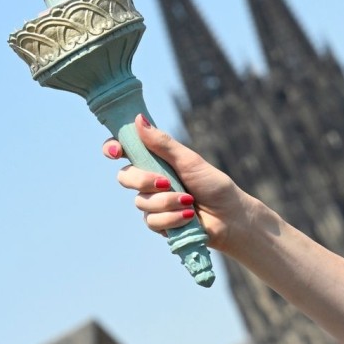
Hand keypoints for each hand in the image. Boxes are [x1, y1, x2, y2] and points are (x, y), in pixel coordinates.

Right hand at [106, 115, 256, 252]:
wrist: (231, 217)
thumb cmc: (213, 185)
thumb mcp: (189, 161)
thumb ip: (163, 143)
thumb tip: (138, 119)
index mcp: (156, 161)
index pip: (124, 151)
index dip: (112, 148)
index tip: (115, 151)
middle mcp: (150, 181)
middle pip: (125, 177)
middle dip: (143, 180)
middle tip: (165, 182)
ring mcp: (153, 203)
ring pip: (140, 202)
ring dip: (166, 202)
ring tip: (189, 202)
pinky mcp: (159, 224)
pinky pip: (152, 221)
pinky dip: (172, 218)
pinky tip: (189, 216)